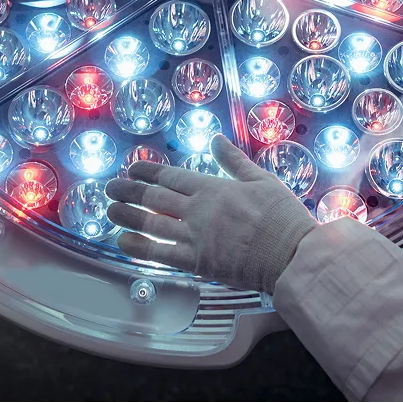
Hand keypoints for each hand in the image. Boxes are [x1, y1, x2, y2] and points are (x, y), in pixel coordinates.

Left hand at [105, 134, 316, 293]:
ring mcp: (195, 237)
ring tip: (110, 210)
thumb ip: (234, 161)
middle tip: (111, 187)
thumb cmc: (282, 218)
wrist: (292, 255)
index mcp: (214, 188)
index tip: (132, 169)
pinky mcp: (197, 263)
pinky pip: (160, 254)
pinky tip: (124, 242)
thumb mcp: (262, 180)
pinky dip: (139, 247)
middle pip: (155, 198)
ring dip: (128, 216)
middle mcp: (199, 210)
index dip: (148, 172)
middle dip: (130, 191)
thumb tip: (216, 140)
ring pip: (152, 224)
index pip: (172, 177)